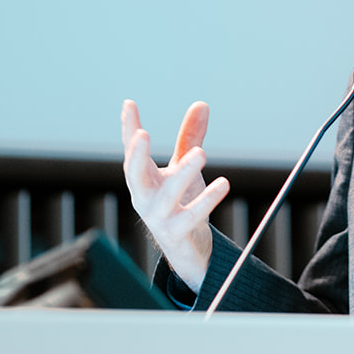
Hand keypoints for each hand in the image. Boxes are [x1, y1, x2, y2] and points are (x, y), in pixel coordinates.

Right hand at [120, 99, 229, 293]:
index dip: (129, 128)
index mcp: (142, 178)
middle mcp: (144, 197)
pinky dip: (207, 201)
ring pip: (167, 195)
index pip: (132, 150)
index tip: (129, 104)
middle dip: (136, 155)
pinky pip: (191, 216)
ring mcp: (158, 216)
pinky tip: (224, 184)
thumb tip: (202, 104)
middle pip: (134, 174)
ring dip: (183, 174)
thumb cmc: (180, 202)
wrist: (186, 248)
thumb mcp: (183, 168)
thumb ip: (190, 139)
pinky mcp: (177, 232)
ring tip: (202, 153)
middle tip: (142, 135)